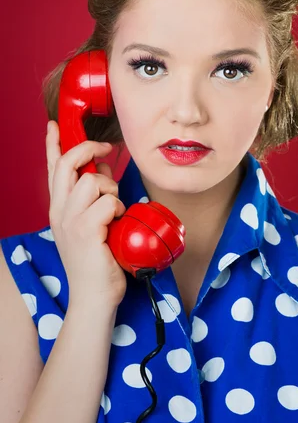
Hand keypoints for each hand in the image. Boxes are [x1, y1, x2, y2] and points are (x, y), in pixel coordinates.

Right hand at [46, 120, 127, 310]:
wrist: (93, 296)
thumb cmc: (97, 260)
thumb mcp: (90, 223)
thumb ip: (94, 196)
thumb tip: (103, 169)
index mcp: (59, 207)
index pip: (52, 168)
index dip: (53, 144)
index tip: (54, 125)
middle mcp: (59, 211)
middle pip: (68, 164)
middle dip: (89, 149)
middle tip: (106, 150)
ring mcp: (70, 220)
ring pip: (92, 181)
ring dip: (111, 189)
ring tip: (115, 209)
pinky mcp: (86, 231)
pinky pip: (108, 201)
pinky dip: (119, 208)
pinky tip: (118, 223)